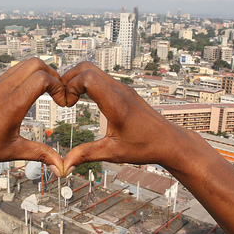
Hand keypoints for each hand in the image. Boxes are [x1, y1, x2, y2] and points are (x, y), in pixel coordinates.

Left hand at [0, 58, 66, 175]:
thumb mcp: (12, 151)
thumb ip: (40, 154)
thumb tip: (61, 166)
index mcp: (12, 105)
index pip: (42, 78)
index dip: (58, 86)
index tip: (61, 101)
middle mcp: (2, 89)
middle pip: (35, 63)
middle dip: (52, 74)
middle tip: (56, 91)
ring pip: (21, 65)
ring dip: (37, 73)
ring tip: (43, 92)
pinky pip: (9, 73)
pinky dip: (23, 78)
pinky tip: (23, 96)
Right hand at [61, 62, 195, 174]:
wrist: (169, 141)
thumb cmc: (146, 147)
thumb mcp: (113, 153)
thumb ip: (86, 155)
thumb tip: (64, 165)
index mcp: (116, 105)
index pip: (88, 77)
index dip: (70, 86)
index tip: (67, 104)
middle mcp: (120, 91)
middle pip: (87, 67)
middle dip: (68, 79)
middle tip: (63, 99)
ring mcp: (122, 88)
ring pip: (93, 69)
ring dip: (77, 80)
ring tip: (71, 100)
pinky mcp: (124, 90)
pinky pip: (101, 77)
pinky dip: (86, 83)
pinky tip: (83, 99)